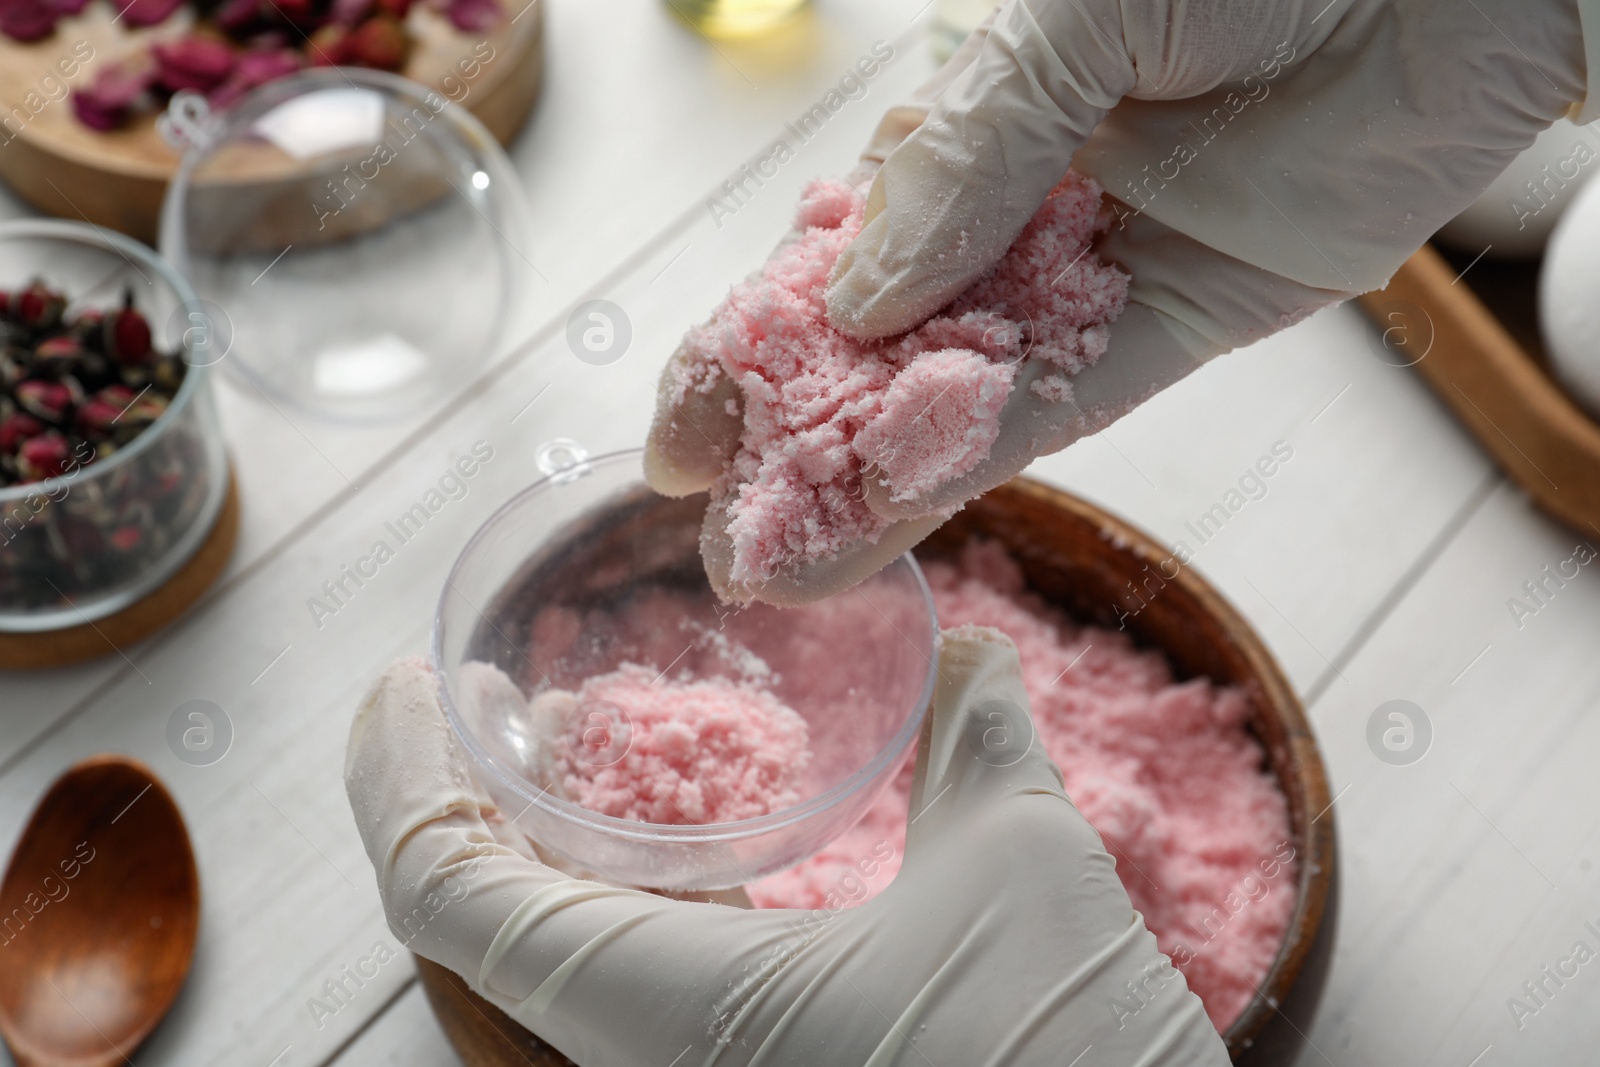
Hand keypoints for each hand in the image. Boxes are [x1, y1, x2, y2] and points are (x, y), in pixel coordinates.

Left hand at [344, 629, 1229, 1065]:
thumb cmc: (1064, 1058)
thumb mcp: (1027, 867)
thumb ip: (979, 737)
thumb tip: (962, 652)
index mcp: (670, 1012)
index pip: (448, 901)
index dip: (396, 783)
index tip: (400, 689)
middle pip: (477, 933)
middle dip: (465, 801)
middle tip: (503, 701)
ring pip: (550, 971)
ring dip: (543, 851)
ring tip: (579, 749)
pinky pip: (629, 1000)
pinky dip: (620, 907)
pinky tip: (685, 850)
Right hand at [649, 0, 1584, 603]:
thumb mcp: (1072, 17)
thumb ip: (965, 154)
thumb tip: (864, 297)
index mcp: (962, 130)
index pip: (829, 254)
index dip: (751, 342)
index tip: (684, 428)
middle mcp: (1008, 213)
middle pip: (877, 346)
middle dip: (793, 435)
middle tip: (716, 526)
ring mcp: (1083, 277)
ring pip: (953, 396)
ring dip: (868, 483)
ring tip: (781, 567)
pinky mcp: (1170, 329)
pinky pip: (1059, 408)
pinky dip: (975, 466)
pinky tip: (891, 526)